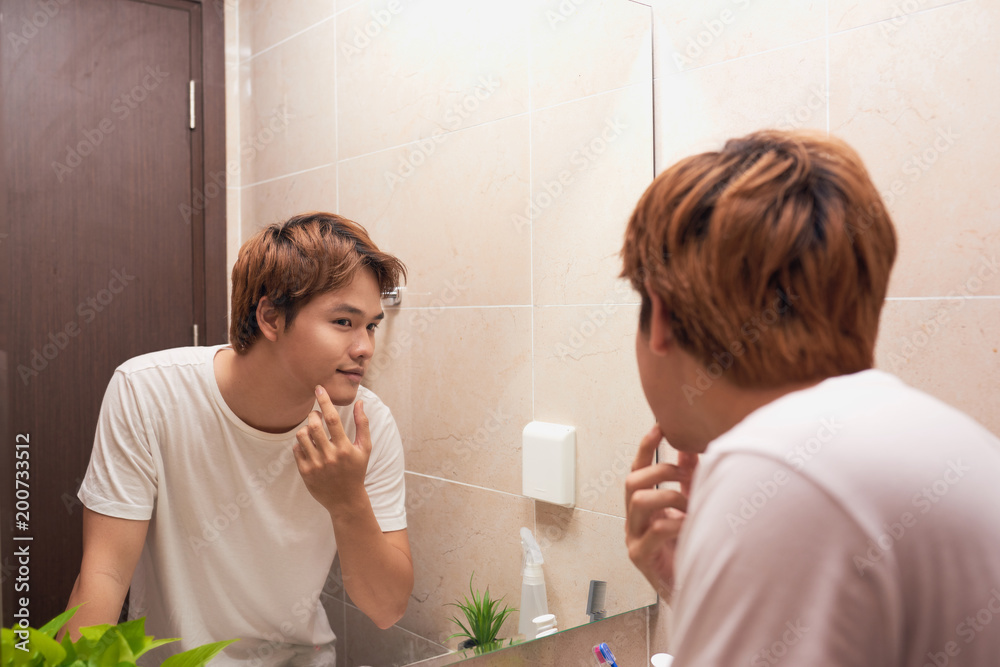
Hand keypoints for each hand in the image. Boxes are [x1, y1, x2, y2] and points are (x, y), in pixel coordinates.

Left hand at [294, 385, 371, 512]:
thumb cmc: (356, 470)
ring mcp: (315, 465)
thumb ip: (362, 424)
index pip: (332, 419)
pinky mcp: (305, 472)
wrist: (345, 499)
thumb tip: (360, 402)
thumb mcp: (364, 448)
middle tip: (316, 414)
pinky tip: (309, 445)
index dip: (325, 401)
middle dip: (313, 415)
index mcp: (345, 448)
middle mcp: (329, 456)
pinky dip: (300, 443)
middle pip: (314, 426)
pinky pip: (296, 450)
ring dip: (305, 428)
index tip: (319, 389)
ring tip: (312, 430)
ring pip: (302, 436)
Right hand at [625, 424, 698, 601]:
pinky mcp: (641, 556)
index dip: (646, 447)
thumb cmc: (689, 551)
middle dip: (660, 471)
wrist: (692, 591)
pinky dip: (676, 522)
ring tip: (690, 506)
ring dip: (670, 495)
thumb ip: (688, 480)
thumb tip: (690, 450)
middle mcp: (633, 520)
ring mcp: (634, 538)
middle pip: (632, 481)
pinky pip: (655, 530)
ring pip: (638, 501)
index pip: (637, 469)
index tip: (659, 427)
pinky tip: (691, 525)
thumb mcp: (689, 508)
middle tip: (686, 475)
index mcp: (643, 507)